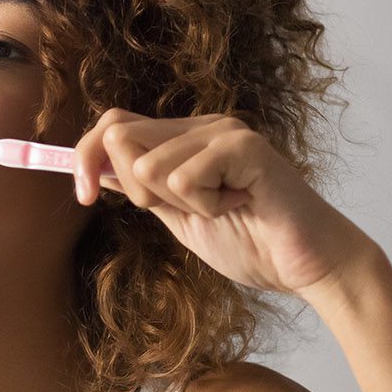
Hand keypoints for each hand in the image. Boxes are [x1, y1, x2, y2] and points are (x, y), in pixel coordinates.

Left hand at [72, 110, 376, 297]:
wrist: (307, 267)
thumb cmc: (251, 243)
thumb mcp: (179, 217)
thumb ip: (144, 191)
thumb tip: (97, 171)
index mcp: (184, 139)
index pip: (113, 125)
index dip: (84, 157)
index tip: (84, 196)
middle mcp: (202, 126)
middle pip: (118, 136)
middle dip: (135, 188)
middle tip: (185, 209)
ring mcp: (224, 131)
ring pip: (148, 165)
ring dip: (180, 204)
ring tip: (223, 208)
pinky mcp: (244, 146)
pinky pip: (182, 178)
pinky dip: (204, 206)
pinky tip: (239, 206)